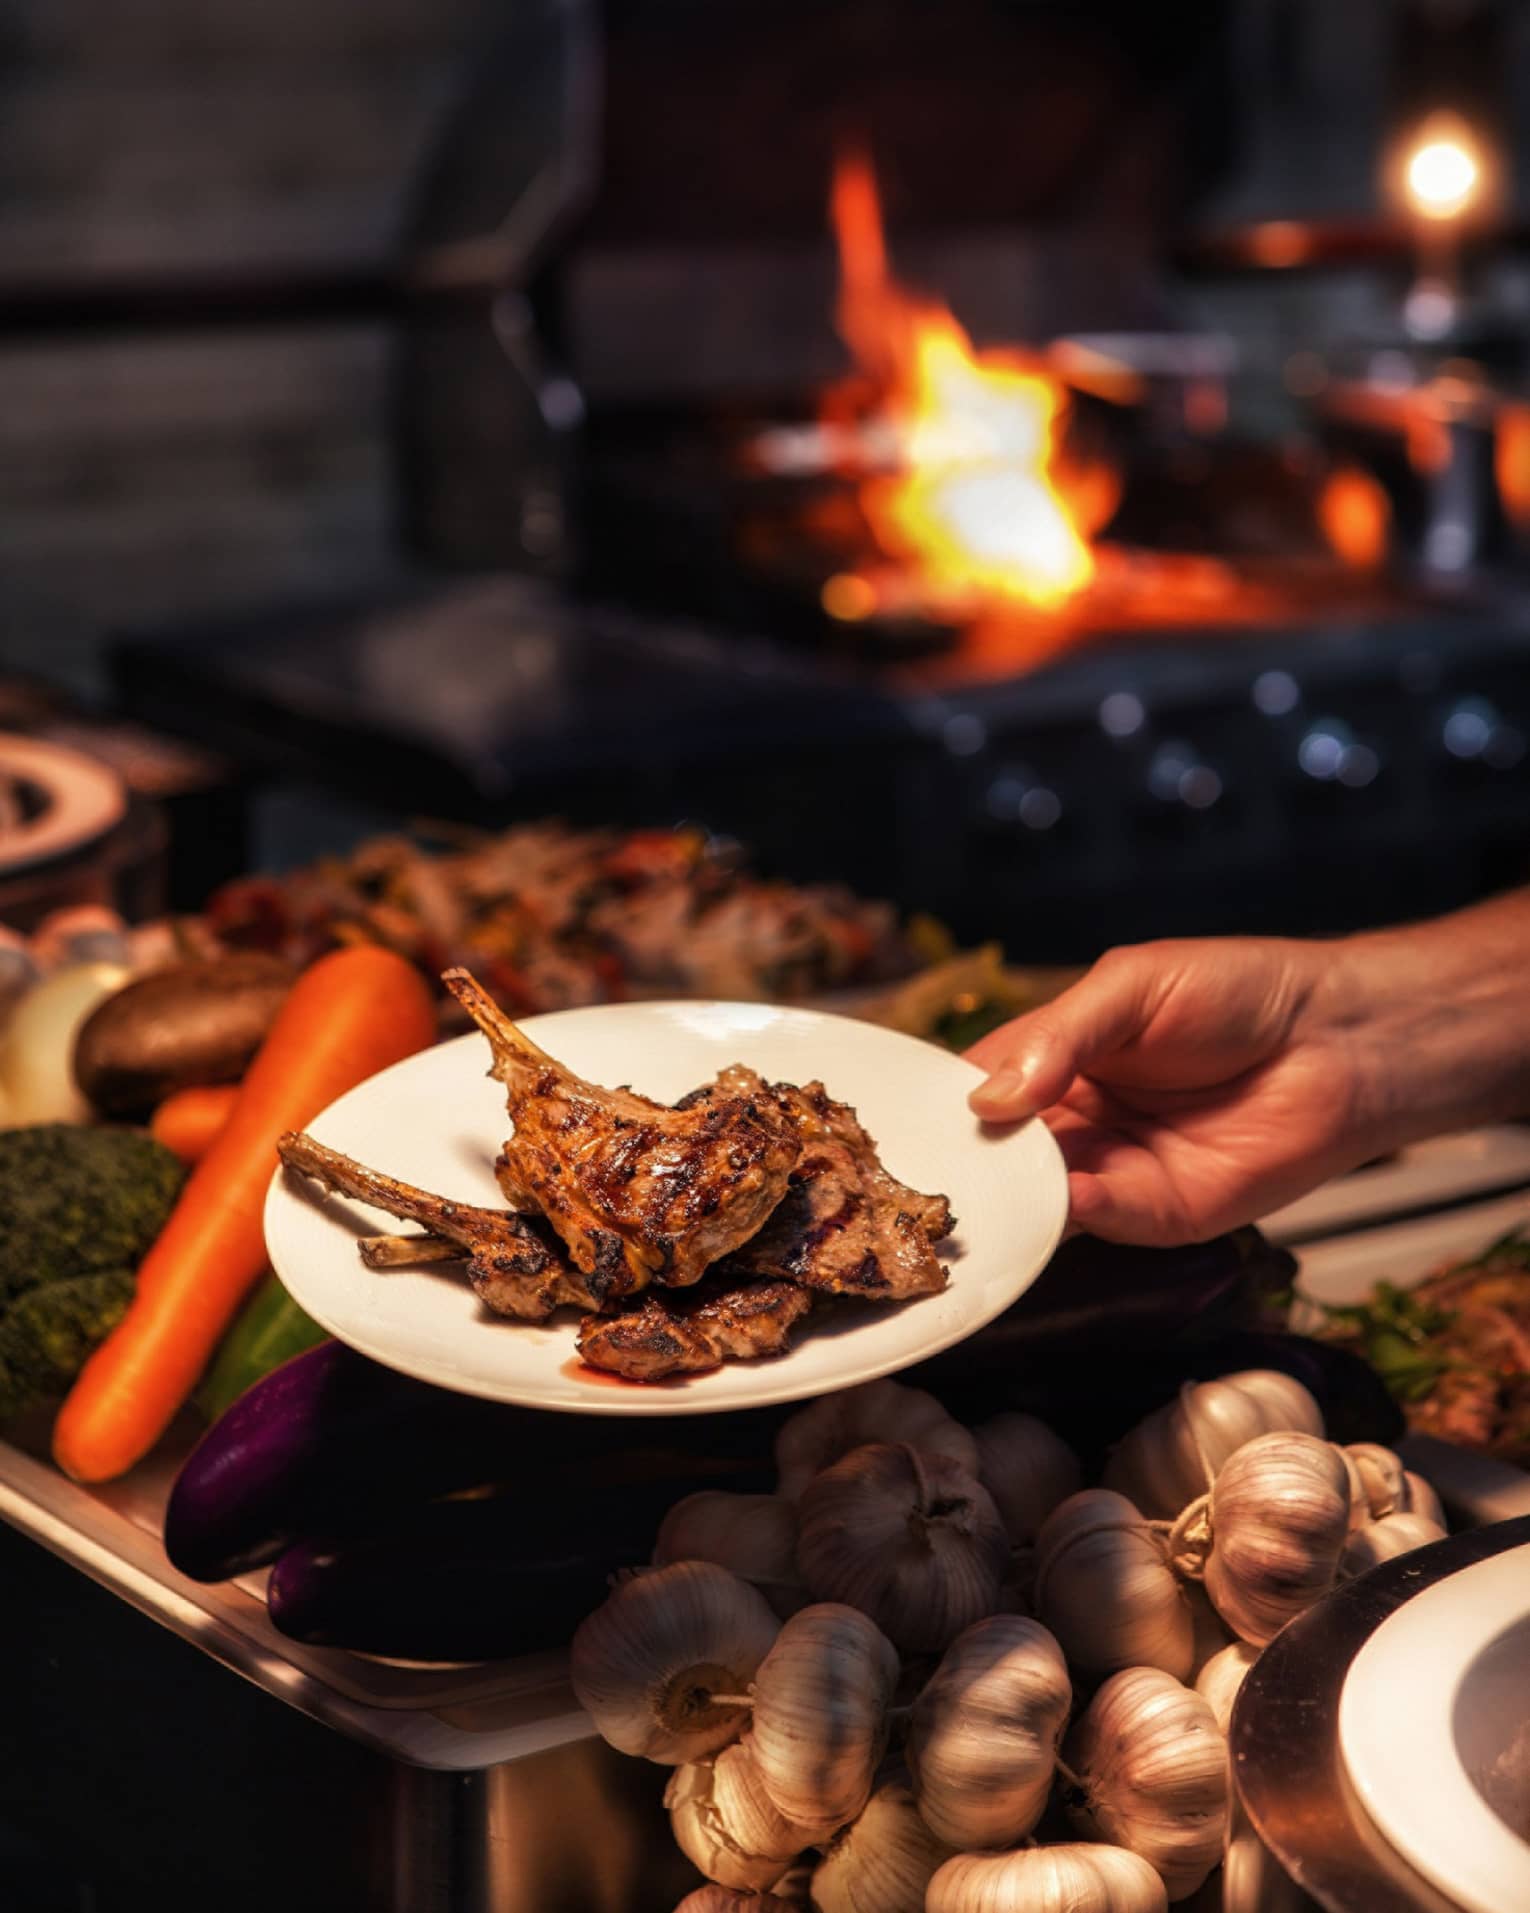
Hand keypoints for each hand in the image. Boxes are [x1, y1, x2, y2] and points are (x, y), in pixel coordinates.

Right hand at [964, 937, 1368, 1245]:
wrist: (1340, 1038)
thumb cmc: (1240, 992)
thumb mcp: (1131, 986)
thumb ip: (1058, 1038)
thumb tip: (989, 1098)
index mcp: (1057, 1060)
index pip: (979, 1088)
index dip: (944, 1106)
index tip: (905, 1123)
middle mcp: (1077, 1122)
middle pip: (1000, 1153)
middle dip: (969, 1165)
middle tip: (927, 1174)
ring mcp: (1116, 1170)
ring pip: (1041, 1196)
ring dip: (1012, 1198)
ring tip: (984, 1191)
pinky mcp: (1161, 1212)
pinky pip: (1102, 1218)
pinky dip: (1074, 1214)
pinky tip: (1061, 1195)